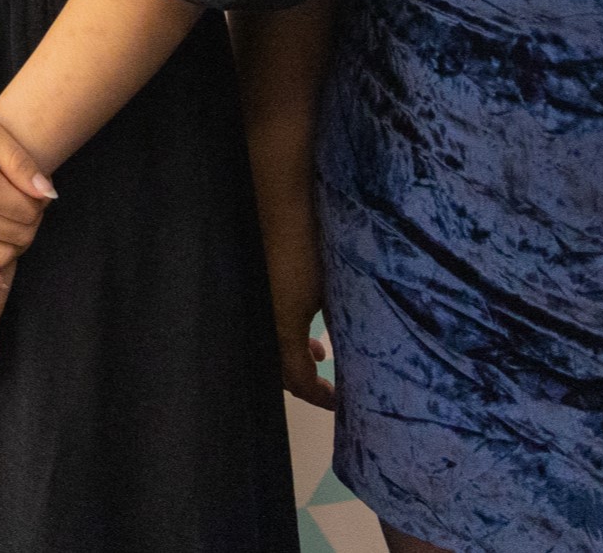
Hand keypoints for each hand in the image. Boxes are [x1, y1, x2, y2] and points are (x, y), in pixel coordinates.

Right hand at [258, 186, 332, 409]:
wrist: (278, 197)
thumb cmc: (308, 247)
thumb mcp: (330, 291)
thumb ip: (337, 325)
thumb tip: (348, 352)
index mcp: (280, 328)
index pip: (298, 381)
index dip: (319, 397)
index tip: (341, 405)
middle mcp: (262, 320)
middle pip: (279, 367)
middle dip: (304, 378)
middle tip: (328, 381)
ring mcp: (256, 300)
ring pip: (273, 343)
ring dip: (296, 351)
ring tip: (322, 349)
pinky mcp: (255, 281)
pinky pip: (270, 319)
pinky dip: (288, 328)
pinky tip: (307, 315)